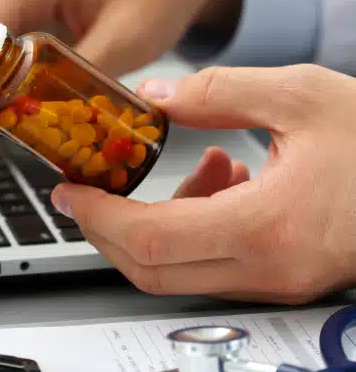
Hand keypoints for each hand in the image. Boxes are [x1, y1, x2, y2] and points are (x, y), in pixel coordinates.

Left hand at [51, 64, 355, 304]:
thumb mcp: (300, 94)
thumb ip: (218, 92)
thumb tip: (155, 96)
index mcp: (268, 226)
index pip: (150, 240)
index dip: (98, 218)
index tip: (70, 190)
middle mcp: (267, 267)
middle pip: (151, 267)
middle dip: (108, 227)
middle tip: (91, 188)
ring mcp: (275, 279)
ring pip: (178, 269)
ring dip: (159, 219)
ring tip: (200, 165)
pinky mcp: (280, 274)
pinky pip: (213, 261)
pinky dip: (196, 223)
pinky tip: (225, 179)